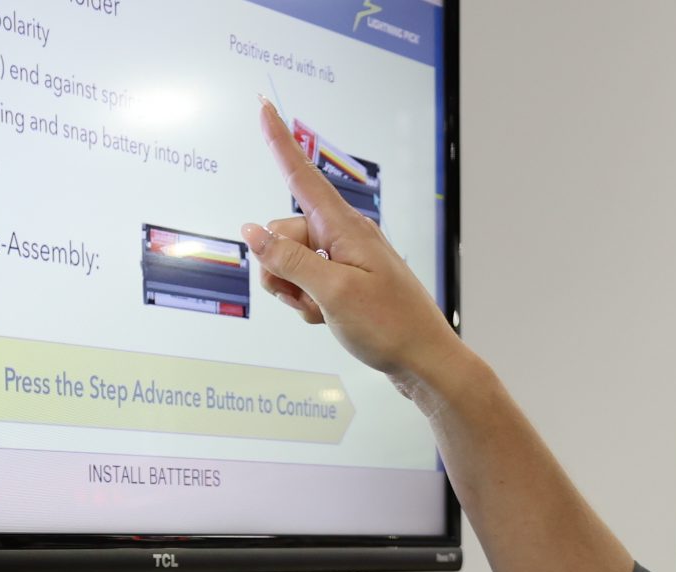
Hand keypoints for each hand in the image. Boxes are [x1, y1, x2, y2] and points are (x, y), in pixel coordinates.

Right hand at [243, 99, 465, 402]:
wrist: (423, 360)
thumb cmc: (387, 325)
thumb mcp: (331, 292)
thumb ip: (288, 260)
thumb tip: (252, 230)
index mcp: (344, 228)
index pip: (301, 177)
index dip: (278, 143)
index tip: (263, 107)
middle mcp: (344, 236)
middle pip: (284, 234)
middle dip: (279, 268)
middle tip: (306, 298)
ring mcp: (345, 259)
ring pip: (290, 263)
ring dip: (293, 291)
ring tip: (321, 312)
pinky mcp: (345, 280)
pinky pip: (307, 283)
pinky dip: (306, 302)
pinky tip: (326, 318)